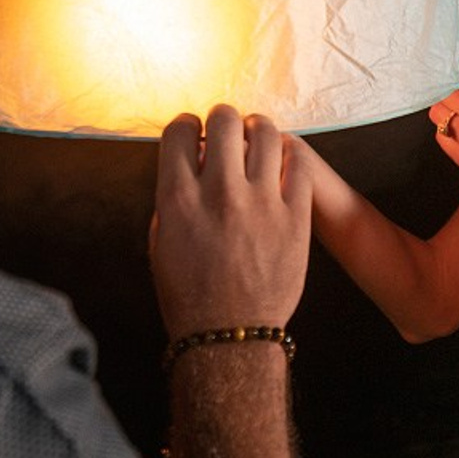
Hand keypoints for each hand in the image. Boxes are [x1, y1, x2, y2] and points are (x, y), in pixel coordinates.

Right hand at [150, 105, 311, 338]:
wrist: (229, 337)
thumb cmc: (189, 295)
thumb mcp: (161, 242)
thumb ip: (172, 198)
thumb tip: (190, 165)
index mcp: (178, 199)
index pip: (180, 131)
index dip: (186, 125)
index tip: (193, 132)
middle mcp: (220, 193)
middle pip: (224, 120)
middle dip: (221, 120)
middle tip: (225, 131)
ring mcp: (261, 203)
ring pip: (265, 133)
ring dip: (256, 129)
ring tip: (255, 137)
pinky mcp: (295, 217)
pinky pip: (298, 163)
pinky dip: (287, 155)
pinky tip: (280, 162)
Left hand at [429, 60, 458, 192]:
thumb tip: (457, 63)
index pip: (453, 73)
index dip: (447, 71)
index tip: (444, 71)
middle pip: (441, 93)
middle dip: (447, 92)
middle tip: (457, 96)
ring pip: (437, 114)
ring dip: (446, 112)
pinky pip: (441, 137)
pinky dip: (447, 133)